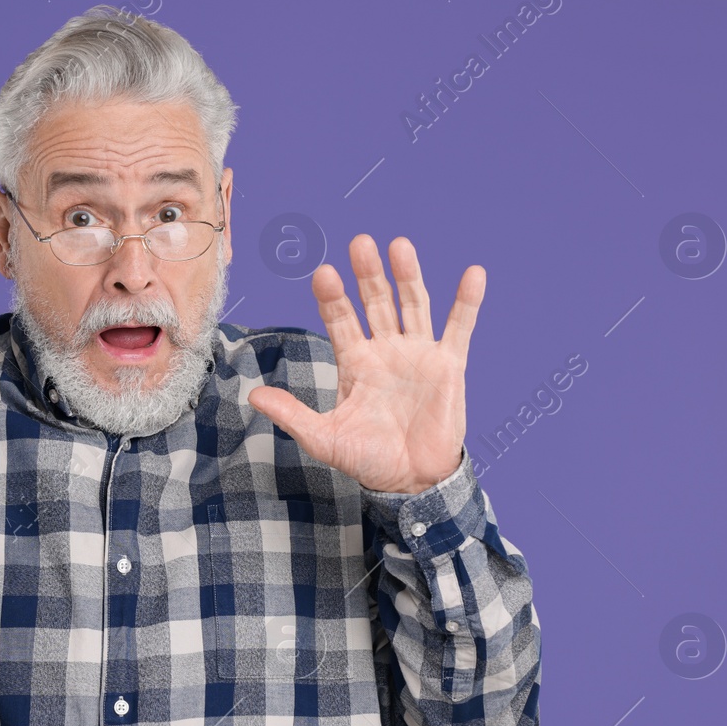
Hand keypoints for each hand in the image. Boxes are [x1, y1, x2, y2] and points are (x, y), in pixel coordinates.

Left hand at [248, 234, 482, 494]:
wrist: (411, 482)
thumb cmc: (367, 460)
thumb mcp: (324, 438)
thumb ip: (292, 414)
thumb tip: (253, 395)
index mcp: (355, 362)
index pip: (341, 319)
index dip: (333, 298)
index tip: (323, 273)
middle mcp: (385, 350)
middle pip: (375, 302)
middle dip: (367, 275)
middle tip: (359, 243)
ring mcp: (418, 354)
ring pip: (412, 305)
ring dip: (407, 276)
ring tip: (399, 246)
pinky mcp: (449, 366)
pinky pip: (460, 328)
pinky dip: (467, 302)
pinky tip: (474, 274)